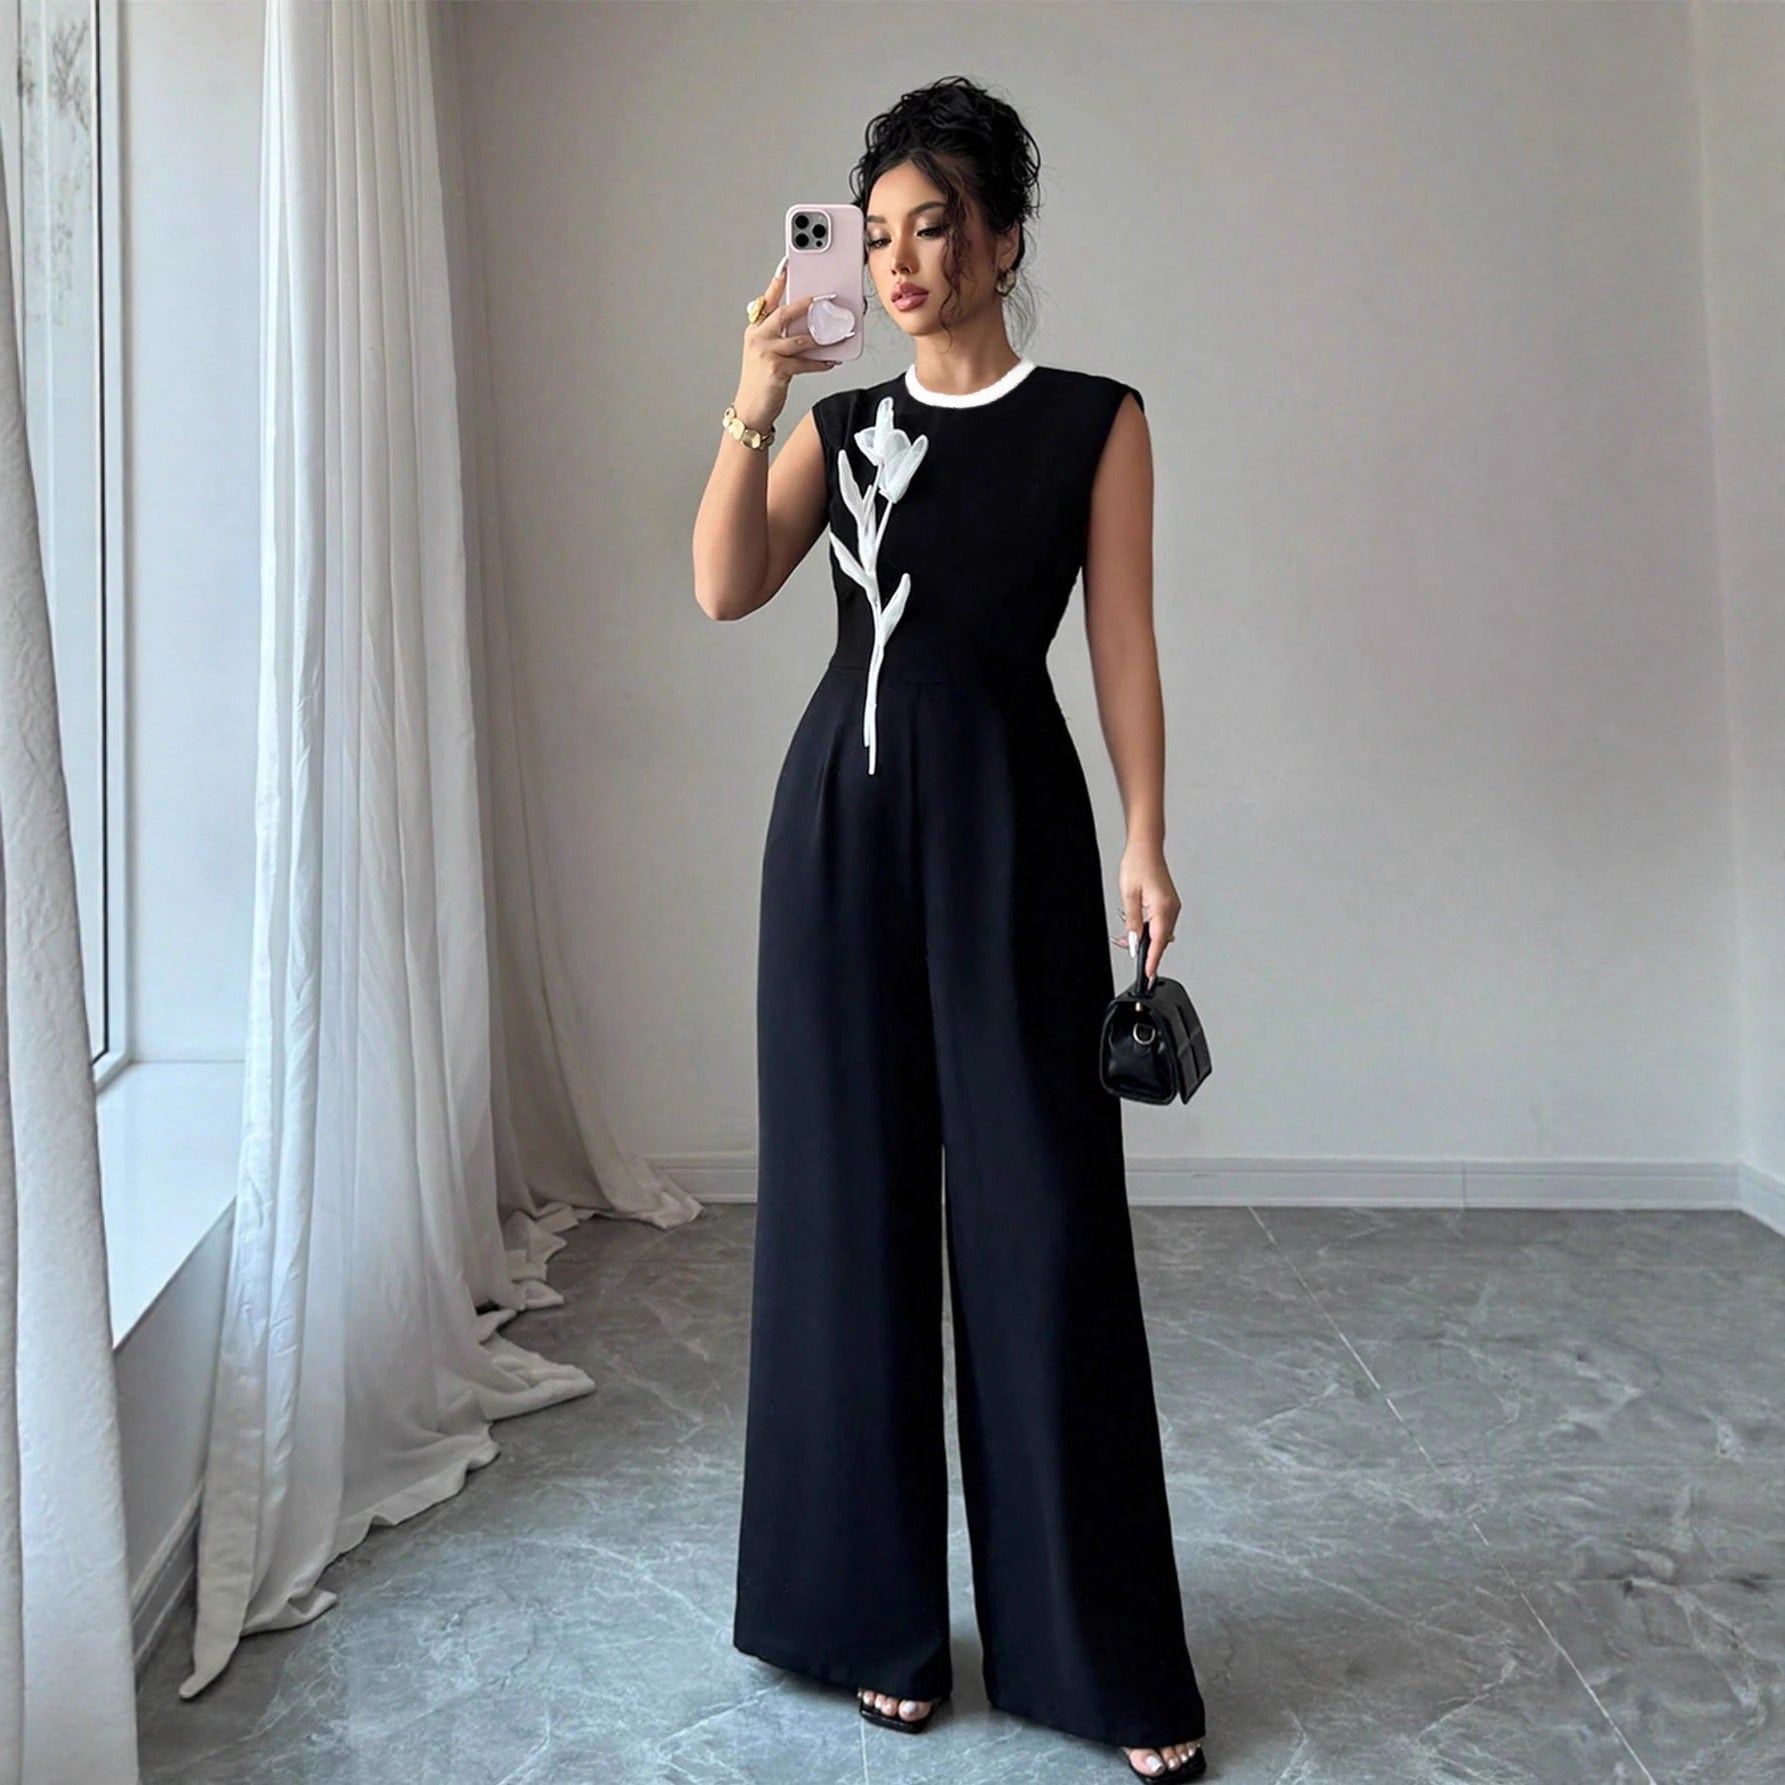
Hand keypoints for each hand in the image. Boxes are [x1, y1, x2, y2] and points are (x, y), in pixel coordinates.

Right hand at [735, 256, 840, 429]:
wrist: (750, 408)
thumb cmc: (760, 380)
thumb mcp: (764, 351)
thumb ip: (780, 335)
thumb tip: (809, 326)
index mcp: (755, 329)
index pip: (768, 300)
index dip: (777, 282)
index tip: (787, 265)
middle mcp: (758, 337)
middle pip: (784, 313)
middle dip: (806, 304)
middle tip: (825, 298)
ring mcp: (766, 353)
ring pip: (800, 339)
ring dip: (823, 338)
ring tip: (840, 335)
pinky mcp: (777, 370)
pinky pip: (805, 362)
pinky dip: (820, 362)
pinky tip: (832, 361)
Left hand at [1111, 843, 1181, 985]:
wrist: (1146, 847)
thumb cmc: (1137, 864)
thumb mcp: (1128, 896)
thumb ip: (1132, 922)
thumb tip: (1132, 942)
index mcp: (1163, 907)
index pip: (1158, 941)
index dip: (1152, 960)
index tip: (1148, 973)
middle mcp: (1172, 908)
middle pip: (1160, 940)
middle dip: (1144, 949)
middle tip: (1125, 948)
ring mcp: (1172, 906)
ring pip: (1160, 933)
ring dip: (1145, 939)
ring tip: (1126, 937)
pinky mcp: (1168, 904)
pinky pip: (1161, 924)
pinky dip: (1149, 930)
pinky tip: (1137, 928)